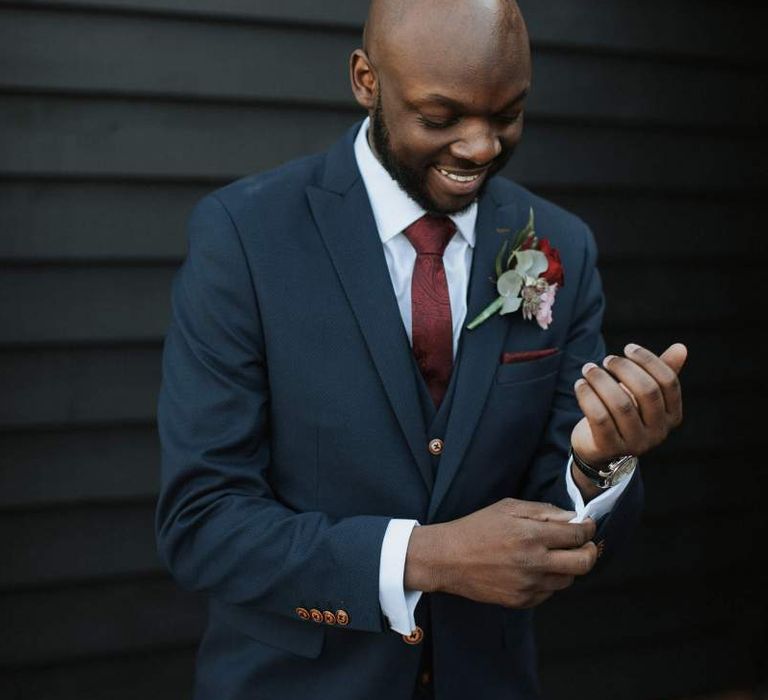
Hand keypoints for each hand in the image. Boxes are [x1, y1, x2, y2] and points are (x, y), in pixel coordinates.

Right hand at [404, 499, 596, 607]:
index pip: (577, 535)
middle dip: (589, 550)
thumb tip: (571, 517)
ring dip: (568, 566)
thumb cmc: (475, 528)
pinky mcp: (521, 601)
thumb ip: (542, 511)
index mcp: (531, 535)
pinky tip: (535, 568)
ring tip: (554, 555)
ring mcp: (528, 585)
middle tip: (584, 543)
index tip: (587, 525)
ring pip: (569, 580)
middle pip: (583, 563)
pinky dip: (549, 580)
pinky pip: (549, 592)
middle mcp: (533, 563)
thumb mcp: (507, 508)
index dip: (587, 528)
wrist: (447, 559)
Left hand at [570, 343, 686, 465]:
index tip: (628, 348)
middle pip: (647, 391)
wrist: (598, 448)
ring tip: (588, 369)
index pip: (668, 382)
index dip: (649, 361)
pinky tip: (580, 385)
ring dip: (601, 380)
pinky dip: (588, 397)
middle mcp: (658, 432)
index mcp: (672, 416)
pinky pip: (599, 418)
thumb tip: (681, 347)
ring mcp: (635, 443)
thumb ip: (660, 372)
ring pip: (621, 404)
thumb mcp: (641, 394)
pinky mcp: (610, 448)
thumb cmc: (623, 413)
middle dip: (624, 369)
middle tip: (606, 359)